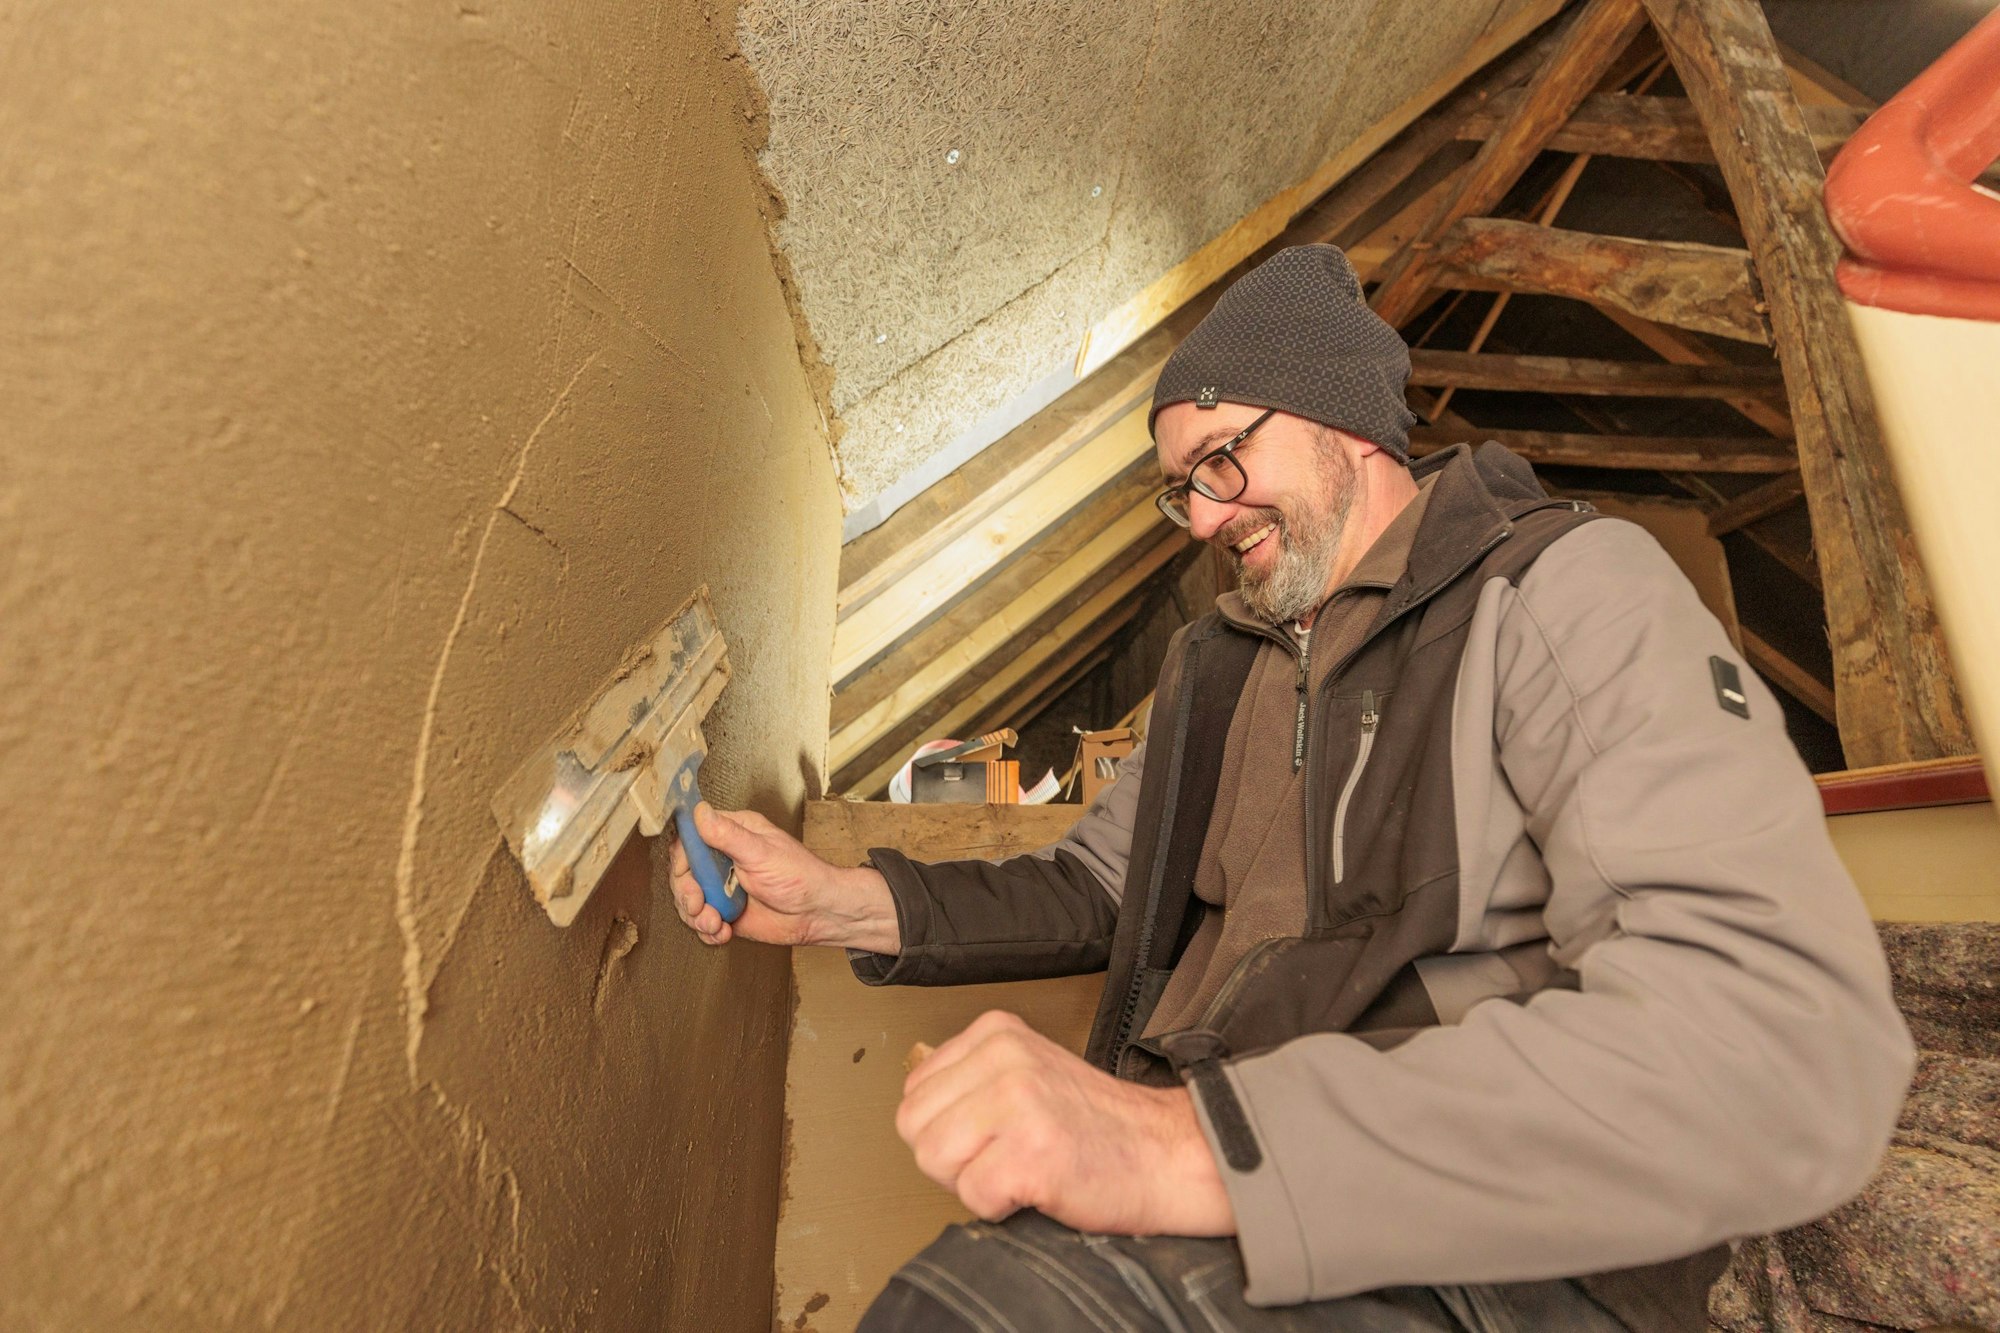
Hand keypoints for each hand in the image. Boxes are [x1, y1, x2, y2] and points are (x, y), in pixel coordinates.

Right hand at [666, 802, 898, 952]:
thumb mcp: (761, 853)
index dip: (683, 859)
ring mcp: (724, 887)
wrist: (819, 914)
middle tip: (699, 905)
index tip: (687, 874)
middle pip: (684, 874)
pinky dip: (708, 931)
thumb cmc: (800, 876)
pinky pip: (703, 922)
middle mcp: (724, 859)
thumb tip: (700, 811)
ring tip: (716, 924)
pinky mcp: (727, 912)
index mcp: (732, 834)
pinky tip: (723, 933)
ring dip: (697, 917)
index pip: (691, 839)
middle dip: (687, 894)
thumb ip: (727, 835)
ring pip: (690, 901)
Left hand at [896, 1011, 1235, 1236]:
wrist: (1168, 1156)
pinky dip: (1000, 1207)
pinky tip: (1038, 1186)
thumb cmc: (1100, 1128)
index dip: (947, 1129)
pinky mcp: (1030, 1153)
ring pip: (933, 1160)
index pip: (914, 1092)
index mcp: (996, 1033)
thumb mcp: (1027, 1073)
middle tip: (1006, 1157)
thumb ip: (971, 1081)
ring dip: (973, 1182)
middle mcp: (1004, 1058)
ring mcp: (1017, 1101)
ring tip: (1022, 1168)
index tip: (993, 1135)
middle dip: (952, 1159)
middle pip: (914, 1128)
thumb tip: (915, 1112)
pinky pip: (971, 1196)